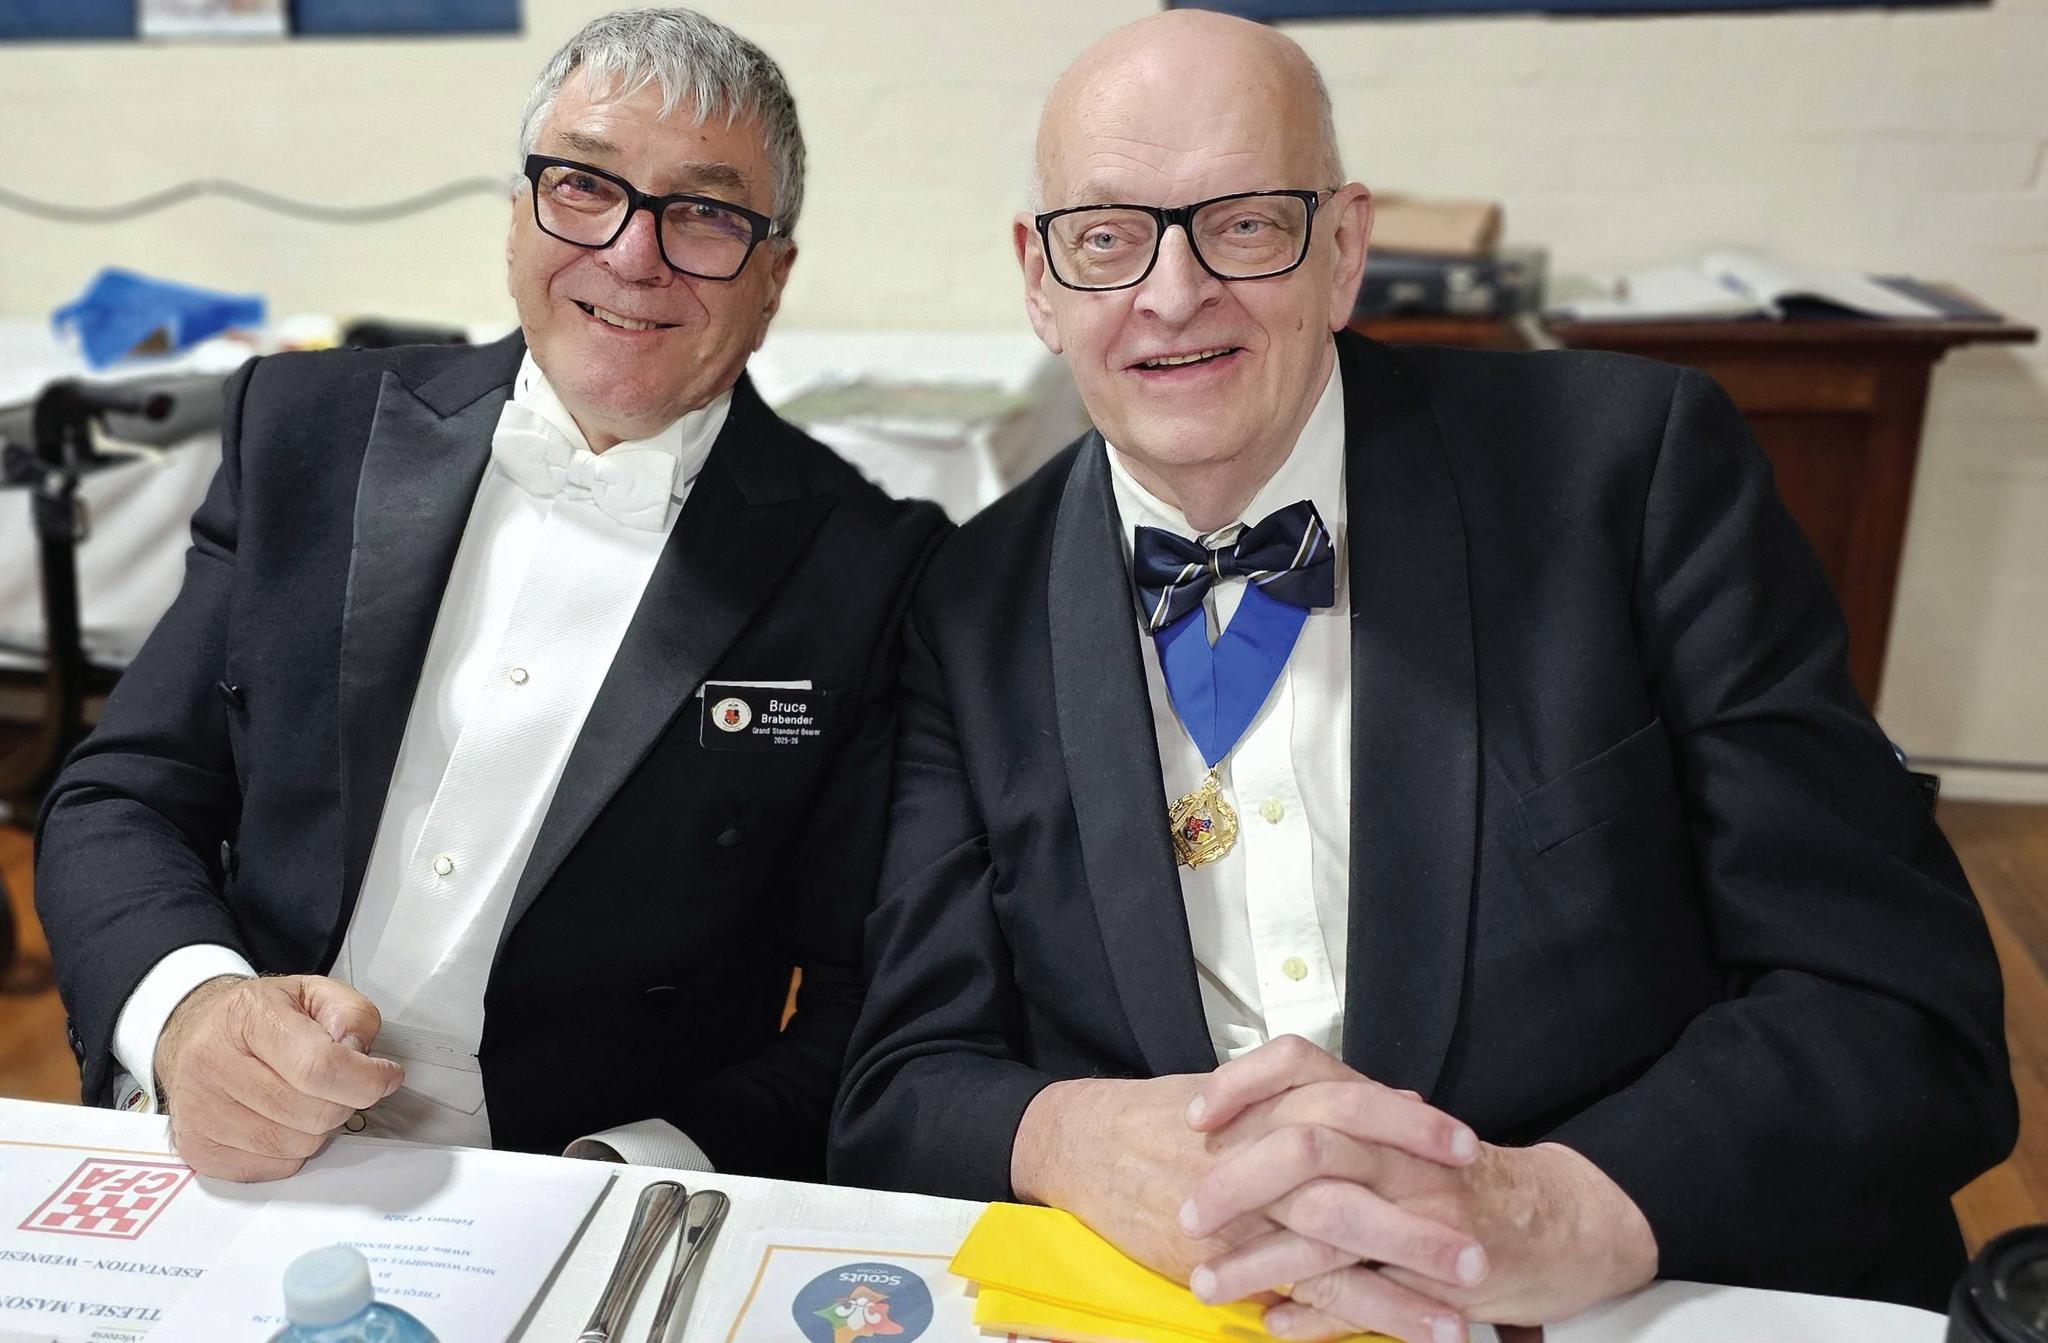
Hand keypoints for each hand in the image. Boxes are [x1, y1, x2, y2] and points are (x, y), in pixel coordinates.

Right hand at [154, 974, 404, 1180]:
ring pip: (295, 1146)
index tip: (386, 1077)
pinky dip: (291, 1150)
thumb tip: (360, 1054)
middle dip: (344, 1103)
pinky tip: (279, 1120)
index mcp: (248, 1017)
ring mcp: (200, 1111)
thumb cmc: (258, 1018)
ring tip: (304, 1099)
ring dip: (317, 1128)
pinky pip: (273, 1168)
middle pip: (312, 1113)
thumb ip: (351, 1014)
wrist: (196, 1034)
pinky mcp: (198, 1149)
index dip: (366, 1080)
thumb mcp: (313, 992)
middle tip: (341, 1085)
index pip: (319, 1066)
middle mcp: (213, 1064)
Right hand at [1008, 1053, 1477, 1291]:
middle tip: (1480, 1242)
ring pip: (1333, 1241)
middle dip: (1420, 1212)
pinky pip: (1299, 1290)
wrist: (1083, 1143)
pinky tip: (1402, 1331)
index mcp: (1270, 1102)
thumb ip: (1316, 1094)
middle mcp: (1259, 1151)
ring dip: (1403, 1278)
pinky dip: (1353, 1313)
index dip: (1411, 1127)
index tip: (1466, 1147)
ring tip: (1465, 1305)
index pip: (1352, 1106)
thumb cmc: (1165, 1114)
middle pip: (1353, 1176)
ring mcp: (1242, 1208)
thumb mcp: (1244, 1089)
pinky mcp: (1225, 1258)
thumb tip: (1395, 1095)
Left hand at [1181, 1038, 1656, 1341]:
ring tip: (1206, 1285)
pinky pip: (1368, 1294)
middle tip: (1186, 1212)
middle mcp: (1397, 1148)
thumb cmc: (1455, 1180)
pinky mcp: (1441, 1271)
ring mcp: (1422, 1209)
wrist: (1557, 1224)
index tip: (1193, 1117)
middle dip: (1235, 1181)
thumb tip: (1239, 1120)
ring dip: (1259, 1261)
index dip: (1241, 1085)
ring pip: (1326, 1229)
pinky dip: (1317, 1313)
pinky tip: (1277, 1323)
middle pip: (1303, 1146)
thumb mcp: (1390, 1136)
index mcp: (1376, 1109)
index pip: (1299, 1066)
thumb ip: (1328, 1124)